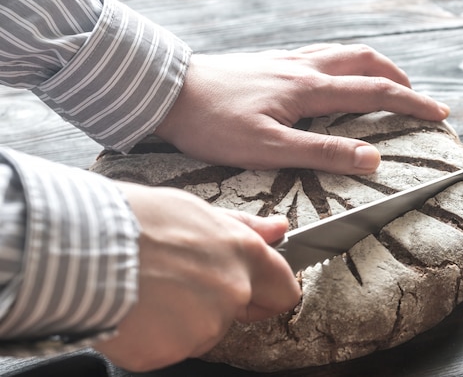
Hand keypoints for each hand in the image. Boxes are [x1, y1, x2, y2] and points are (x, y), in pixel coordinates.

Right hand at [95, 181, 300, 371]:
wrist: (78, 247)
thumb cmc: (132, 220)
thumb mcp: (194, 210)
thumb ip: (243, 227)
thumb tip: (278, 229)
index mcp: (243, 255)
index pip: (284, 289)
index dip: (271, 290)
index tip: (256, 290)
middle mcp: (232, 293)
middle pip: (239, 311)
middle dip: (218, 301)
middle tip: (179, 280)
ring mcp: (202, 327)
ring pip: (201, 332)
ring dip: (180, 318)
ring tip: (147, 287)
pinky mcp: (168, 352)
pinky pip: (168, 348)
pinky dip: (152, 335)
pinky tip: (133, 308)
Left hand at [154, 43, 448, 174]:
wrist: (168, 93)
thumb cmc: (212, 122)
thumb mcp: (268, 148)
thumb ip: (322, 152)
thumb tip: (372, 158)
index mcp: (308, 89)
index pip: (374, 93)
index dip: (411, 104)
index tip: (439, 114)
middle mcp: (302, 68)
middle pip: (365, 62)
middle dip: (399, 79)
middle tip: (418, 97)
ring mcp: (285, 61)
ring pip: (342, 54)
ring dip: (373, 67)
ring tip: (387, 83)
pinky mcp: (269, 63)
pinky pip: (319, 55)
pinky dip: (343, 64)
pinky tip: (334, 78)